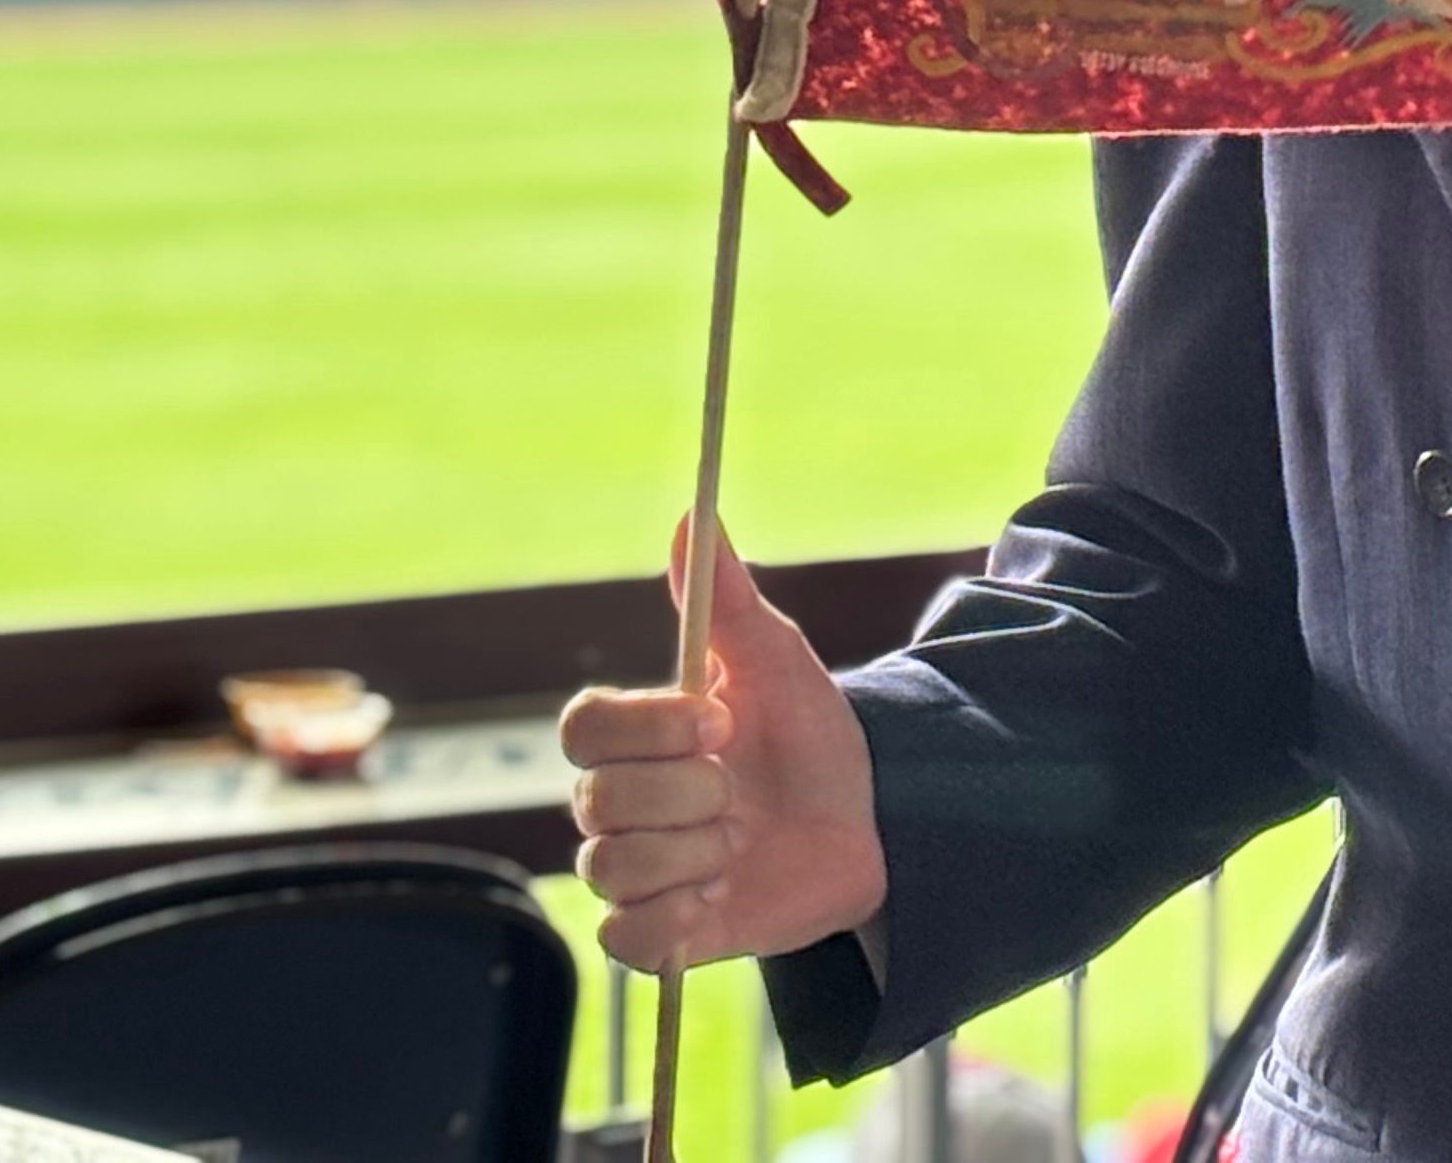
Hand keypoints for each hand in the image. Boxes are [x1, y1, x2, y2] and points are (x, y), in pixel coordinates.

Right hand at [560, 521, 886, 968]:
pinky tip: (720, 894)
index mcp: (634, 735)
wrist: (868, 820)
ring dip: (697, 850)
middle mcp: (618, 803)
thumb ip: (727, 598)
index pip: (584, 726)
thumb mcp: (778, 661)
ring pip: (614, 866)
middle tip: (741, 789)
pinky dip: (677, 916)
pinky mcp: (658, 934)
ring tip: (742, 839)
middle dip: (690, 791)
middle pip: (598, 801)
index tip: (722, 722)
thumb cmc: (811, 735)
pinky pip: (627, 938)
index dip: (649, 727)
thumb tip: (693, 513)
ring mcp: (634, 871)